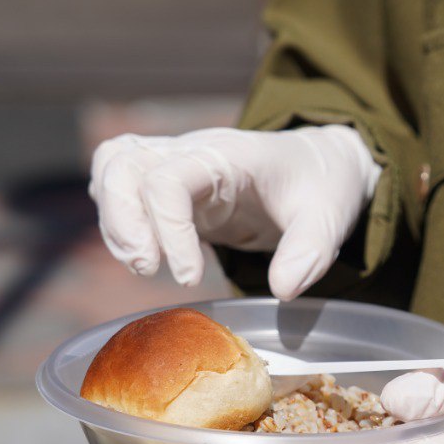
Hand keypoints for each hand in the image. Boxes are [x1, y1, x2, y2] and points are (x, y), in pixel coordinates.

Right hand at [88, 124, 380, 297]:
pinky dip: (119, 223)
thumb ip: (310, 251)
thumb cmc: (322, 187)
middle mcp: (192, 152)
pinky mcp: (171, 188)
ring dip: (115, 223)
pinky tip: (147, 257)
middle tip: (148, 270)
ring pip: (112, 170)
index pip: (169, 179)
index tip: (191, 279)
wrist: (320, 166)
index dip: (169, 229)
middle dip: (122, 221)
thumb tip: (282, 291)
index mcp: (228, 155)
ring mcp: (177, 166)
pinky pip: (121, 189)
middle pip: (121, 163)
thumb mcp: (331, 217)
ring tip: (144, 267)